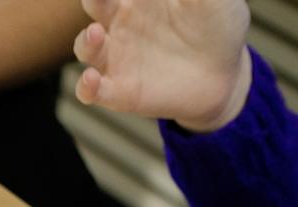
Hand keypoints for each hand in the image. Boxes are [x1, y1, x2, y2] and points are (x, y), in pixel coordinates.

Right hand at [74, 0, 252, 131]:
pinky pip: (93, 91)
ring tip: (96, 33)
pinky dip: (86, 87)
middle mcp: (121, 26)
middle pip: (95, 6)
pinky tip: (91, 79)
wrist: (226, 74)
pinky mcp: (120, 92)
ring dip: (86, 41)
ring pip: (87, 47)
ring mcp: (117, 59)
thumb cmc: (218, 27)